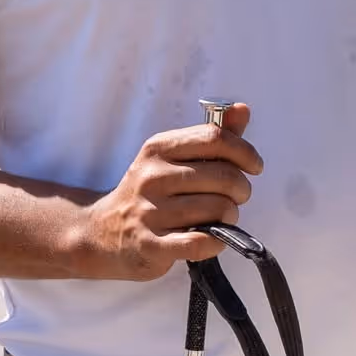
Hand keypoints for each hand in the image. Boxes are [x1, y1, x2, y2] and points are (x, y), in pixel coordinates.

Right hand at [73, 102, 262, 280]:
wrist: (100, 232)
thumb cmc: (148, 193)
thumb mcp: (170, 157)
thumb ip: (210, 136)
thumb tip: (242, 110)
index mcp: (158, 148)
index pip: (215, 138)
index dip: (246, 152)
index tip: (254, 166)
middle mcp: (152, 177)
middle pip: (224, 175)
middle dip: (242, 189)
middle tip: (236, 198)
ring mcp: (149, 212)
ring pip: (218, 209)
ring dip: (230, 216)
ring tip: (221, 218)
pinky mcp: (151, 245)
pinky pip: (201, 242)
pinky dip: (216, 242)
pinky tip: (212, 239)